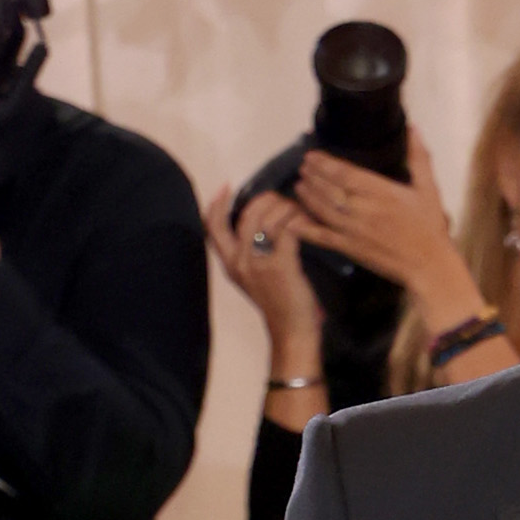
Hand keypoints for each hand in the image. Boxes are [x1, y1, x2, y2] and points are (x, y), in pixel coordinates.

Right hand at [207, 180, 325, 371]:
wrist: (291, 332)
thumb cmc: (277, 303)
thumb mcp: (253, 278)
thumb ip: (248, 254)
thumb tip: (257, 223)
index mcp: (230, 263)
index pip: (212, 226)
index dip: (216, 204)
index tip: (225, 187)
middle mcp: (240, 261)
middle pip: (246, 213)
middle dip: (267, 200)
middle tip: (283, 202)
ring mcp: (259, 262)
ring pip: (267, 217)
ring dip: (286, 208)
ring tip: (299, 212)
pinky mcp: (281, 264)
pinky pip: (288, 229)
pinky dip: (299, 220)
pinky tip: (307, 222)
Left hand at [291, 129, 479, 322]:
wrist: (428, 266)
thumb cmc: (429, 227)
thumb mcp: (429, 189)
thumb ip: (419, 157)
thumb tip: (413, 128)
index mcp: (380, 192)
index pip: (344, 174)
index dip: (325, 163)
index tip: (312, 155)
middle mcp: (363, 210)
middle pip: (329, 189)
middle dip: (312, 177)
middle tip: (302, 167)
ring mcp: (354, 230)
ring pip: (323, 210)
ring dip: (307, 197)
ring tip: (298, 185)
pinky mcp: (350, 249)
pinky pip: (323, 237)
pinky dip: (306, 229)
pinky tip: (293, 221)